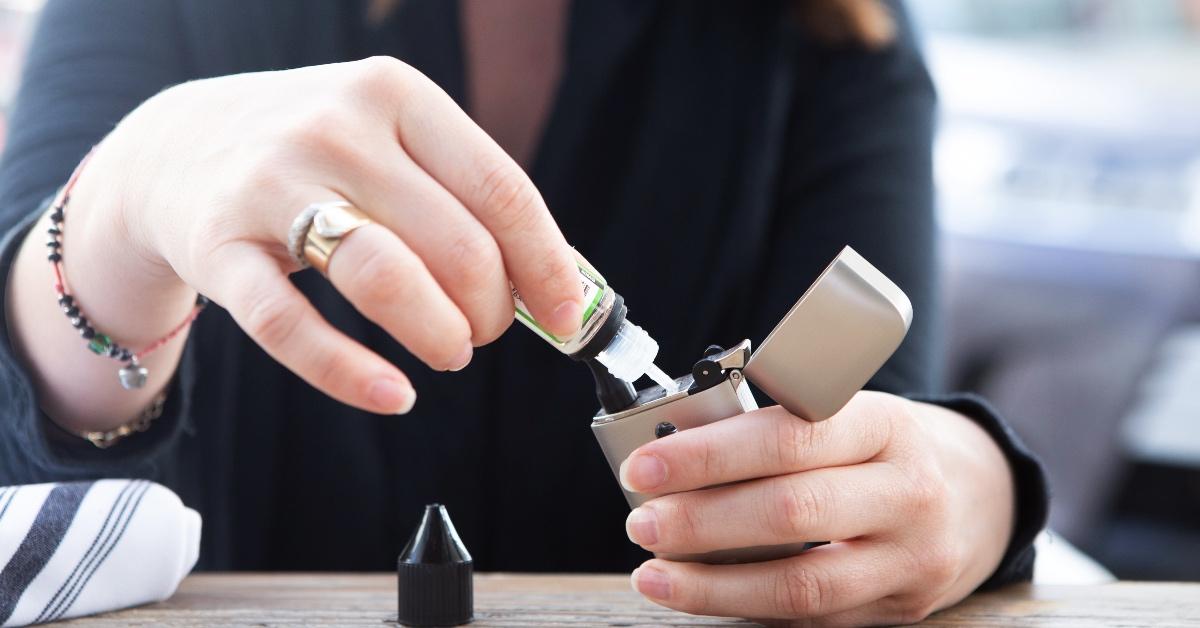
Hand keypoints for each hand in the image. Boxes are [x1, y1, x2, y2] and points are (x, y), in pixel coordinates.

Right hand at [65, 57, 583, 415]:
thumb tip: (561, 281)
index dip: (546, 265)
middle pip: (456, 246)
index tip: (568, 315)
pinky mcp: (217, 247)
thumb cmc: (316, 155)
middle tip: (485, 331)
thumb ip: (467, 197)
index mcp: (397, 96)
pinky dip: (350, 374)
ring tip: (450, 352)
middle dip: (491, 312)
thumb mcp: (392, 140)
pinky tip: (393, 394)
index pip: (501, 190)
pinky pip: (291, 326)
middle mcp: (336, 130)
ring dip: (440, 335)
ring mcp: (271, 185)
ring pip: (384, 279)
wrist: (175, 145)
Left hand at [619, 391, 1014, 625]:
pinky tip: (705, 596)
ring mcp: (912, 559)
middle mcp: (908, 492)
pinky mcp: (902, 607)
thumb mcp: (849, 412)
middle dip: (701, 523)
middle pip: (791, 513)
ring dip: (714, 585)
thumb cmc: (890, 443)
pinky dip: (750, 607)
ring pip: (801, 585)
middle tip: (641, 523)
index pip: (787, 439)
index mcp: (885, 424)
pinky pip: (814, 618)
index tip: (644, 466)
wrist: (984, 492)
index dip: (708, 456)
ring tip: (655, 574)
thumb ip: (778, 429)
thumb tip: (674, 450)